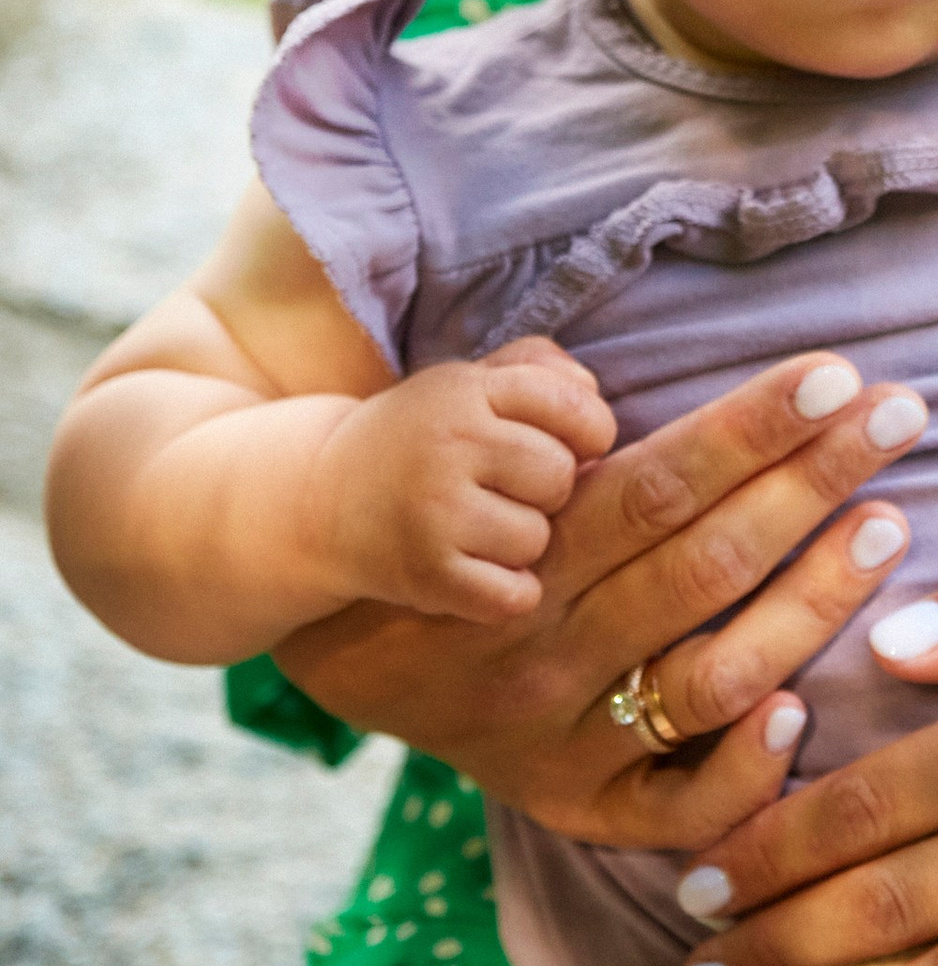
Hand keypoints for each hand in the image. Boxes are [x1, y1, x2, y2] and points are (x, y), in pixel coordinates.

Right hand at [270, 349, 928, 850]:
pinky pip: (672, 809)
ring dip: (811, 600)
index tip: (837, 373)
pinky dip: (741, 771)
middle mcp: (540, 648)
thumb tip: (619, 382)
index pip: (654, 482)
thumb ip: (543, 400)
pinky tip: (805, 710)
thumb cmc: (434, 507)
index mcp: (516, 555)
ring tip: (889, 524)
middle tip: (902, 417)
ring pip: (708, 676)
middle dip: (812, 480)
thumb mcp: (458, 438)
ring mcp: (559, 738)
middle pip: (700, 563)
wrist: (327, 632)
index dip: (750, 427)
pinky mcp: (574, 806)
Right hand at [300, 348, 614, 624]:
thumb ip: (541, 370)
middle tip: (506, 491)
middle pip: (560, 476)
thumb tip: (592, 394)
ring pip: (538, 539)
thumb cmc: (421, 438)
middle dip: (546, 490)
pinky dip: (508, 592)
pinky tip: (479, 572)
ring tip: (480, 529)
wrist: (318, 502)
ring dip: (521, 542)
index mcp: (466, 390)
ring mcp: (434, 513)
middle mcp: (449, 446)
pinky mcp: (426, 575)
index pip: (575, 406)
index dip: (588, 431)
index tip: (564, 444)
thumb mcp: (470, 383)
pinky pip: (514, 595)